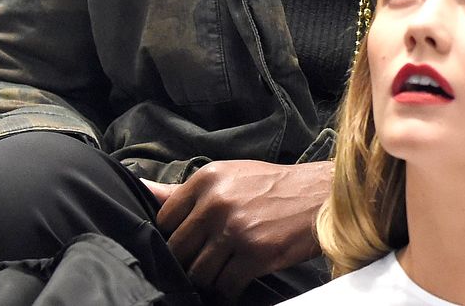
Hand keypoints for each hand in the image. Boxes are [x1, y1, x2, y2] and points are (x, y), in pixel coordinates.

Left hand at [154, 159, 332, 301]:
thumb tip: (139, 188)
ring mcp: (235, 229)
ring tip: (229, 266)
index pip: (164, 220)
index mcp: (208, 179)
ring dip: (212, 277)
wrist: (324, 195)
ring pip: (198, 273)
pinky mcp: (255, 254)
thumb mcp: (229, 176)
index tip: (196, 239)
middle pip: (179, 251)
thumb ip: (183, 190)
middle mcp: (218, 202)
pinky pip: (223, 286)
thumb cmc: (274, 187)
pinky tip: (241, 276)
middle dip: (192, 260)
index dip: (178, 235)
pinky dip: (229, 288)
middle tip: (213, 257)